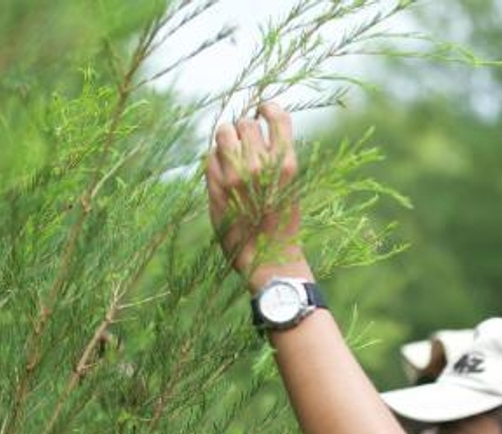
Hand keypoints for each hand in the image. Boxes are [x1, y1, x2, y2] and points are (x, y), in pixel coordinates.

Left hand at [206, 101, 310, 291]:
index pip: (277, 117)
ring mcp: (236, 174)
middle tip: (246, 145)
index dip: (268, 108)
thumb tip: (255, 128)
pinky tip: (224, 177)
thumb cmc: (282, 224)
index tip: (262, 109)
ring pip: (224, 132)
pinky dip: (215, 161)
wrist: (269, 258)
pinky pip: (210, 156)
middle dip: (244, 130)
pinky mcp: (216, 185)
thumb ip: (277, 160)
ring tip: (231, 154)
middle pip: (246, 123)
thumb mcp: (291, 188)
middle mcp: (261, 165)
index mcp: (286, 164)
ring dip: (226, 139)